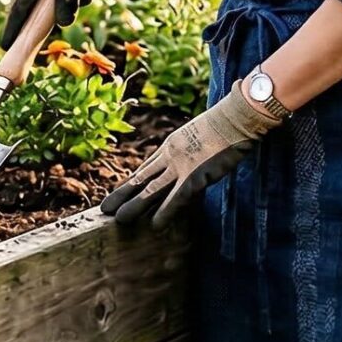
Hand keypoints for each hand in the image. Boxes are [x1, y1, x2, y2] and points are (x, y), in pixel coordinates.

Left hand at [101, 83, 285, 229]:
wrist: (236, 116)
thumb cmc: (226, 122)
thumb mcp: (201, 132)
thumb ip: (192, 146)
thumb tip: (194, 152)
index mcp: (172, 144)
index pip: (147, 167)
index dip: (133, 181)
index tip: (120, 191)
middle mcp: (171, 155)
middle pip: (141, 178)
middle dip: (123, 194)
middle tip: (105, 209)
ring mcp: (181, 166)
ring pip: (151, 189)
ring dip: (134, 206)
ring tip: (118, 219)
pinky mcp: (196, 176)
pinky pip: (176, 198)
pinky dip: (165, 212)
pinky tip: (155, 225)